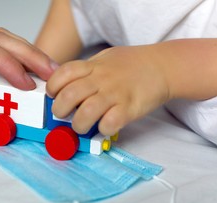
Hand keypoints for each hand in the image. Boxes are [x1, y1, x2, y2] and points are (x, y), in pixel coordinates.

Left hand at [46, 45, 169, 135]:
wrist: (164, 66)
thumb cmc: (131, 64)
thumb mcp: (104, 59)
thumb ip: (85, 71)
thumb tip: (63, 86)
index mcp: (93, 66)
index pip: (63, 74)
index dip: (52, 87)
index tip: (53, 95)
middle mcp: (101, 79)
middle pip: (69, 96)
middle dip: (59, 110)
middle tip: (63, 115)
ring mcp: (116, 94)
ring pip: (86, 113)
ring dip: (78, 124)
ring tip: (81, 126)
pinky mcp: (129, 108)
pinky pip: (109, 124)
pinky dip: (102, 129)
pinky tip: (104, 127)